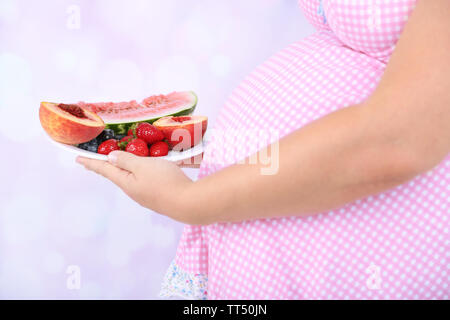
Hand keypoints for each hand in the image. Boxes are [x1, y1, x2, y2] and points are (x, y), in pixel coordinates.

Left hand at [76, 151, 197, 222]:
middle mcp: (133, 191)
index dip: (92, 162)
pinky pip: (144, 181)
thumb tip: (111, 158)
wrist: (188, 203)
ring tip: (121, 163)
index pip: (105, 169)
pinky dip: (140, 173)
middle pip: (117, 175)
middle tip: (95, 161)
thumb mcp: (143, 166)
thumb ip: (127, 160)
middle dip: (107, 167)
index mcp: (126, 182)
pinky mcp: (159, 196)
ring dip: (125, 169)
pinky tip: (147, 170)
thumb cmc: (164, 181)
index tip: (77, 158)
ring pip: (132, 179)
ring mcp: (146, 195)